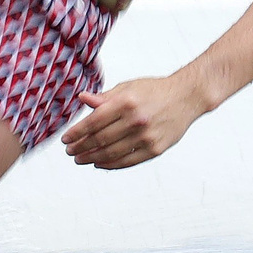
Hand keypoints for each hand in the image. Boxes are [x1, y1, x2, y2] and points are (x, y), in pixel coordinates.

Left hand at [61, 74, 209, 169]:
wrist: (186, 97)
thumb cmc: (154, 91)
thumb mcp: (128, 88)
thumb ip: (105, 97)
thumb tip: (83, 99)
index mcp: (126, 102)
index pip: (94, 122)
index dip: (77, 132)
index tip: (66, 139)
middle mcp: (135, 120)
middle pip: (100, 139)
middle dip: (81, 147)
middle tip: (70, 151)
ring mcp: (146, 136)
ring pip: (112, 153)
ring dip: (92, 158)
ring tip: (81, 159)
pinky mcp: (155, 149)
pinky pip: (128, 161)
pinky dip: (111, 164)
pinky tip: (99, 163)